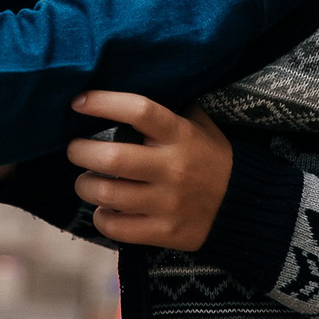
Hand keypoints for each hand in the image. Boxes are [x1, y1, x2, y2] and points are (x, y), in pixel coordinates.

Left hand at [65, 91, 232, 251]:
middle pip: (112, 158)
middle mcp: (173, 168)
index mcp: (181, 135)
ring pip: (108, 195)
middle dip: (81, 152)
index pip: (139, 110)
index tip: (79, 102)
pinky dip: (101, 218)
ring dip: (85, 186)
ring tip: (86, 181)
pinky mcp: (165, 232)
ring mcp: (169, 203)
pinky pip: (117, 228)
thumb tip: (124, 86)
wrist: (244, 205)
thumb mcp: (200, 125)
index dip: (104, 103)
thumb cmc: (211, 159)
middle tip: (75, 149)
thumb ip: (168, 109)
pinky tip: (104, 209)